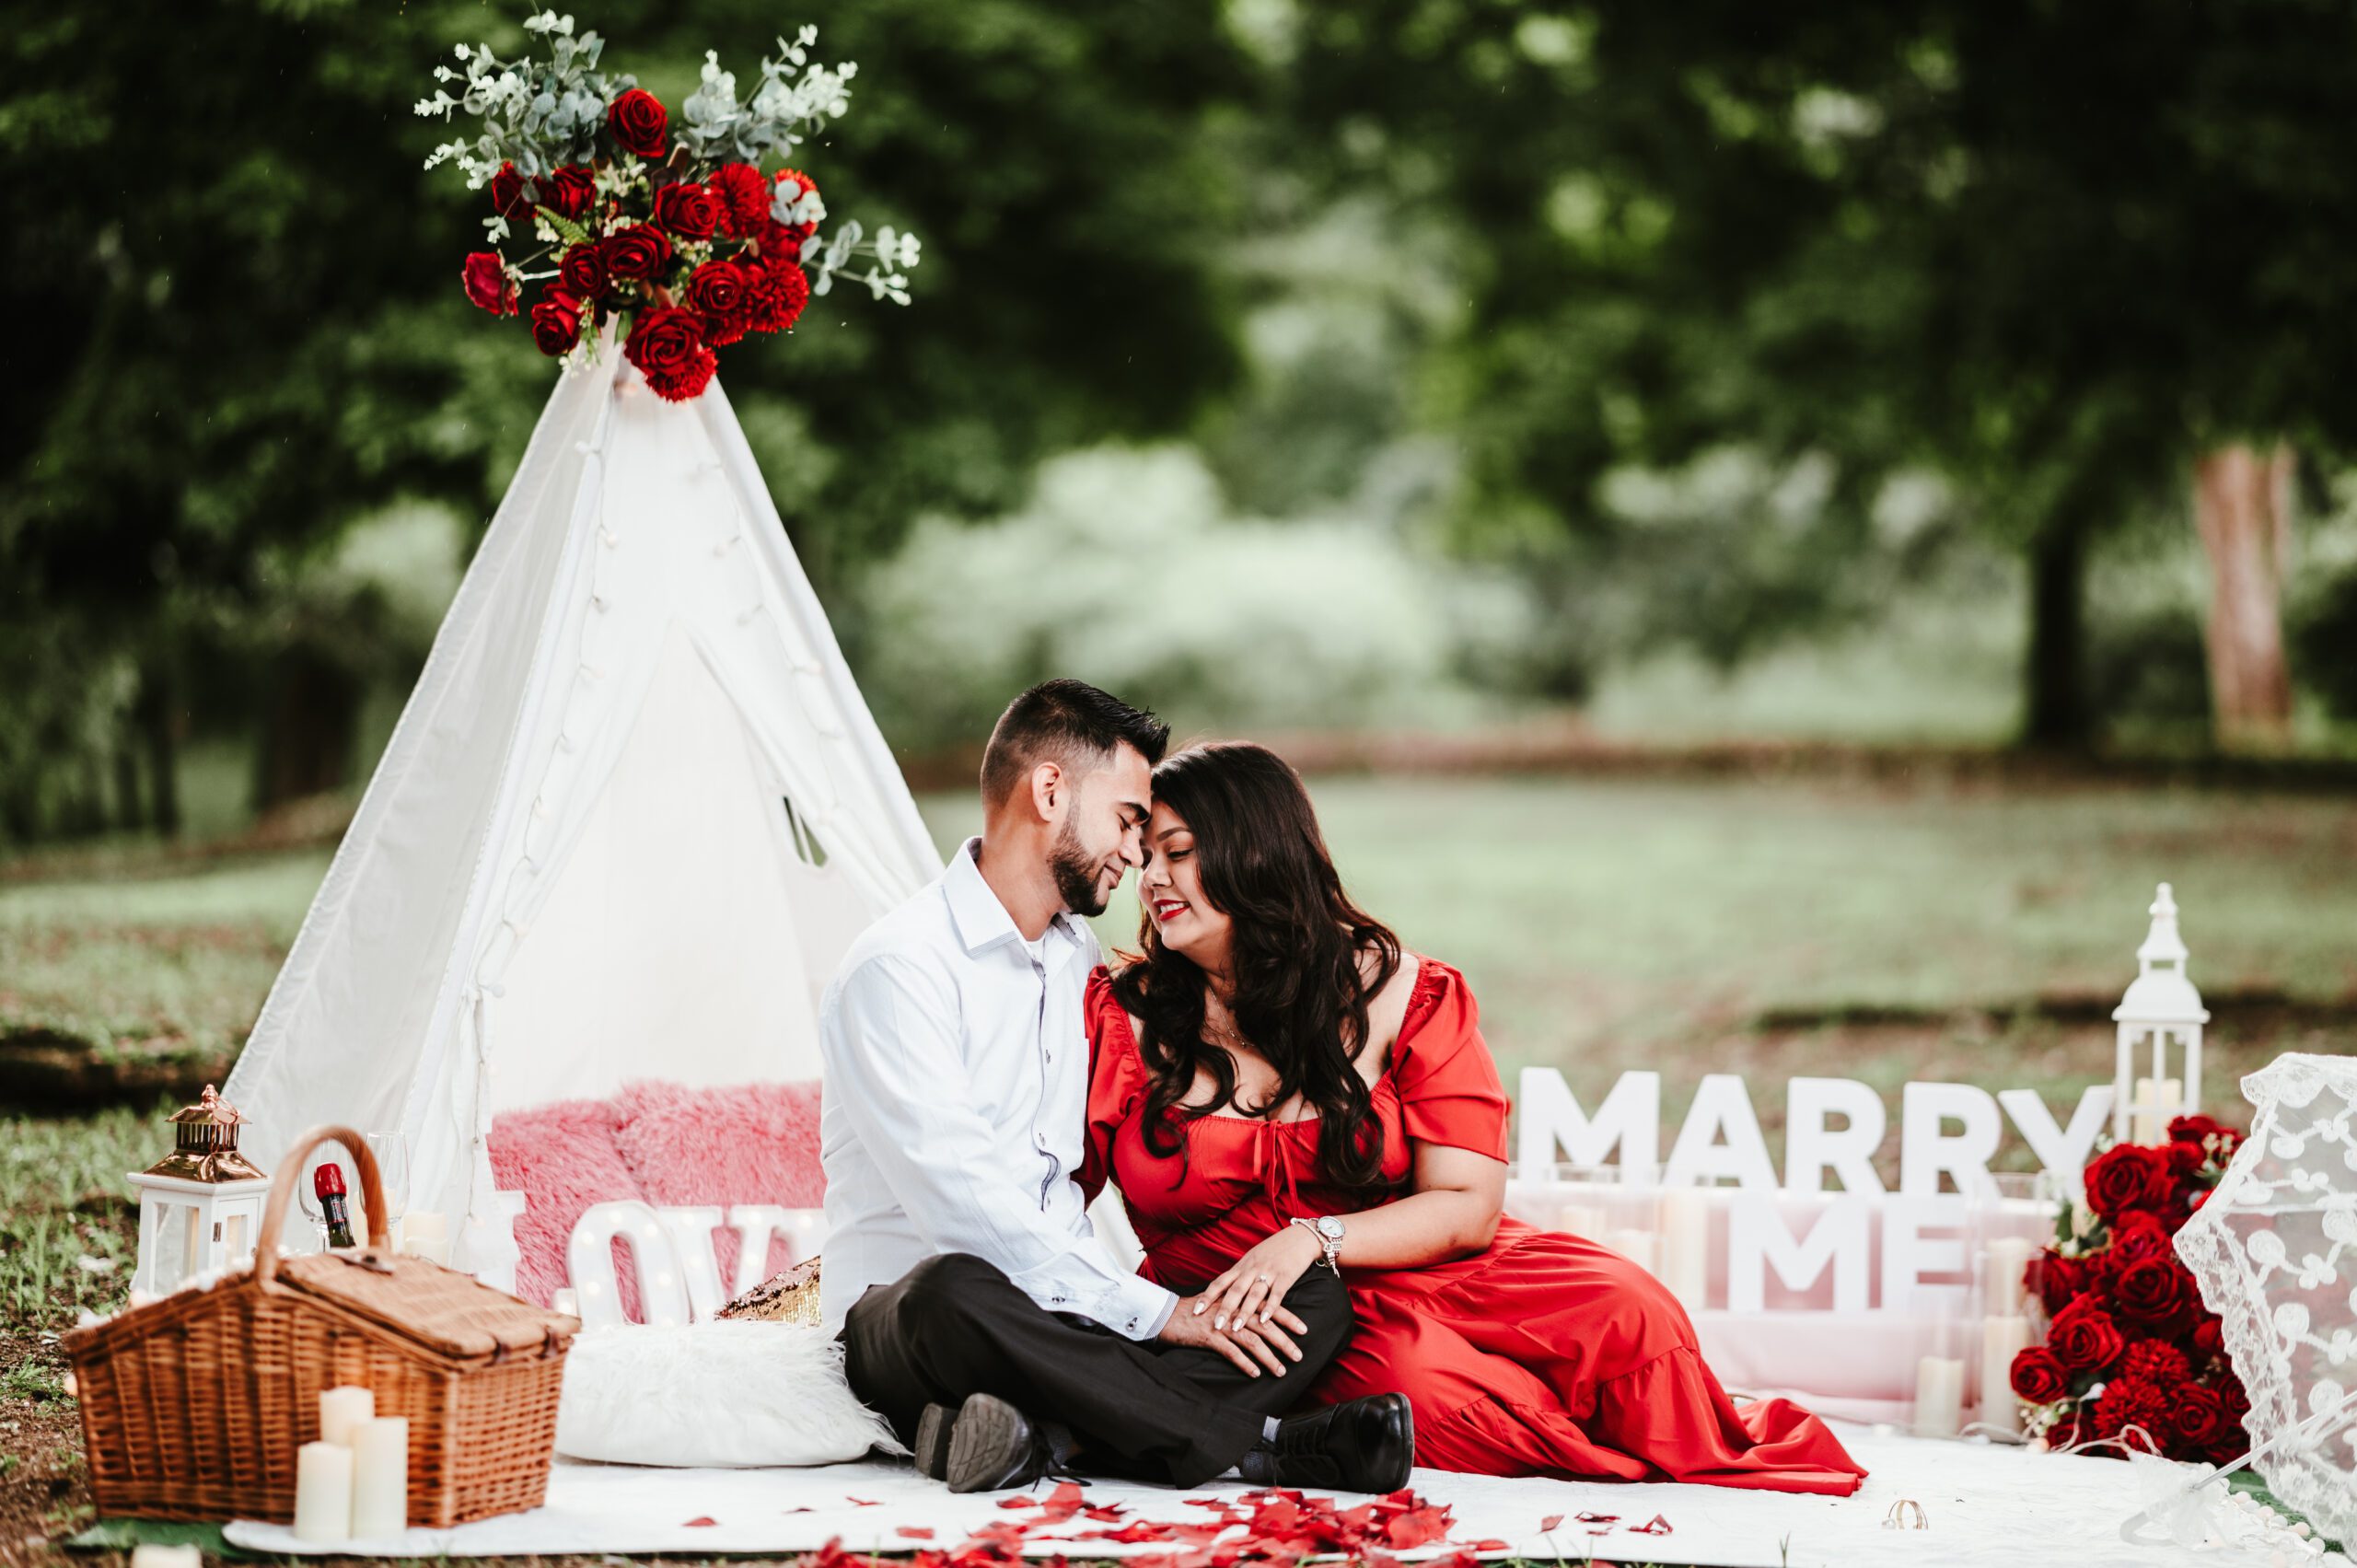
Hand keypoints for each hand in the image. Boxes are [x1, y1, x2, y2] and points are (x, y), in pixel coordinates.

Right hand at [1154, 1291, 1303, 1378]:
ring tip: (1281, 1371)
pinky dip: (1244, 1363)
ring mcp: (1221, 1324)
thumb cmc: (1194, 1311)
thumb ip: (1239, 1309)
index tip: (1304, 1329)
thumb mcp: (1220, 1306)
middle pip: (1265, 1325)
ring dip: (1269, 1357)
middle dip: (1284, 1341)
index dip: (1287, 1318)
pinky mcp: (1209, 1337)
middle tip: (1299, 1356)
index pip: (1268, 1308)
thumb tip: (1258, 1318)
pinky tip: (1255, 1374)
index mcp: (1238, 1302)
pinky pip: (1231, 1352)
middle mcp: (1233, 1311)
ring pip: (1252, 1340)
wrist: (1166, 1313)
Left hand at [1196, 1224, 1322, 1349]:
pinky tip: (1264, 1320)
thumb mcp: (1253, 1258)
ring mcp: (1269, 1272)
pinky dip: (1270, 1308)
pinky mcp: (1286, 1276)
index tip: (1195, 1311)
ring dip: (1244, 1312)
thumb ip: (1240, 1274)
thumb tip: (1224, 1290)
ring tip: (1236, 1328)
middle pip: (1235, 1290)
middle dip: (1224, 1309)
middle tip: (1215, 1326)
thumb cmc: (1275, 1249)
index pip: (1220, 1282)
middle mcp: (1252, 1269)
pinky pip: (1277, 1294)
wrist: (1300, 1237)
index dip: (1207, 1296)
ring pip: (1253, 1294)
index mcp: (1242, 1265)